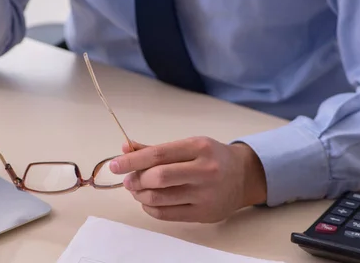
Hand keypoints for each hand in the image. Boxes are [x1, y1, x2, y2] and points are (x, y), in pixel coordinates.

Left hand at [109, 137, 267, 222]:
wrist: (244, 176)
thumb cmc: (212, 157)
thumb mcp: (189, 145)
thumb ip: (157, 148)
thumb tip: (125, 148)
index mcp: (199, 147)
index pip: (158, 154)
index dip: (132, 160)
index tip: (115, 165)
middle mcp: (204, 170)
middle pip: (158, 177)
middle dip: (136, 180)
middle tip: (128, 180)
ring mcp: (205, 194)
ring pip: (160, 198)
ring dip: (141, 195)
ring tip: (137, 190)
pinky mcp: (204, 214)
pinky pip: (167, 214)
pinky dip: (151, 208)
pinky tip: (149, 201)